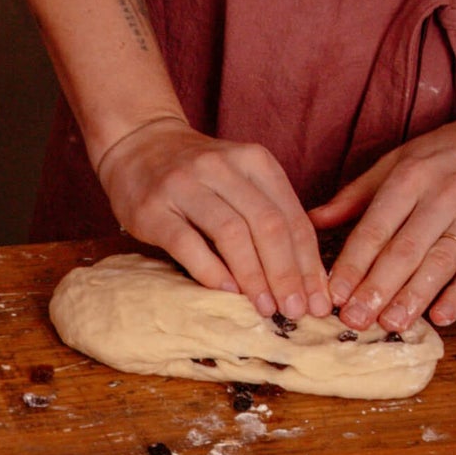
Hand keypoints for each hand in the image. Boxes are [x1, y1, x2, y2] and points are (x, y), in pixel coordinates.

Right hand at [96, 116, 331, 318]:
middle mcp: (222, 167)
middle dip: (286, 273)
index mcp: (254, 160)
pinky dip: (210, 271)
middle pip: (267, 224)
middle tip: (296, 309)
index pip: (291, 217)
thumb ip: (268, 214)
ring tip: (265, 307)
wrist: (138, 144)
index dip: (308, 263)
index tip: (317, 300)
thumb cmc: (197, 174)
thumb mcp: (240, 179)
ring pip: (231, 233)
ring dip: (253, 276)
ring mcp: (185, 185)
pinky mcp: (153, 208)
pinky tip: (226, 292)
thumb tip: (302, 277)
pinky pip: (187, 243)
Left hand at [315, 107, 455, 330]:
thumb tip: (311, 221)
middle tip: (354, 321)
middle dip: (376, 288)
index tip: (333, 295)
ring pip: (441, 262)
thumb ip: (357, 195)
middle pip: (405, 249)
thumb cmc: (455, 151)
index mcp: (412, 176)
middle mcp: (444, 195)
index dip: (353, 264)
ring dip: (414, 297)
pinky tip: (442, 317)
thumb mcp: (402, 159)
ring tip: (390, 325)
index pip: (375, 227)